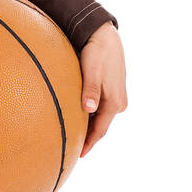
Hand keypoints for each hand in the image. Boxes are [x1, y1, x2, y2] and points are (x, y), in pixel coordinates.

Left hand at [78, 20, 127, 156]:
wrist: (105, 36)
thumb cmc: (96, 53)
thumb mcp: (91, 72)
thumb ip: (90, 91)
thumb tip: (89, 109)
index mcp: (114, 102)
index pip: (100, 131)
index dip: (89, 144)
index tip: (78, 155)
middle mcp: (119, 103)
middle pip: (101, 127)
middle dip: (88, 138)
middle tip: (72, 150)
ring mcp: (117, 97)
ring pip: (101, 118)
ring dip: (89, 127)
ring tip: (74, 137)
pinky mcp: (113, 91)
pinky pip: (101, 110)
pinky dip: (91, 117)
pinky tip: (80, 119)